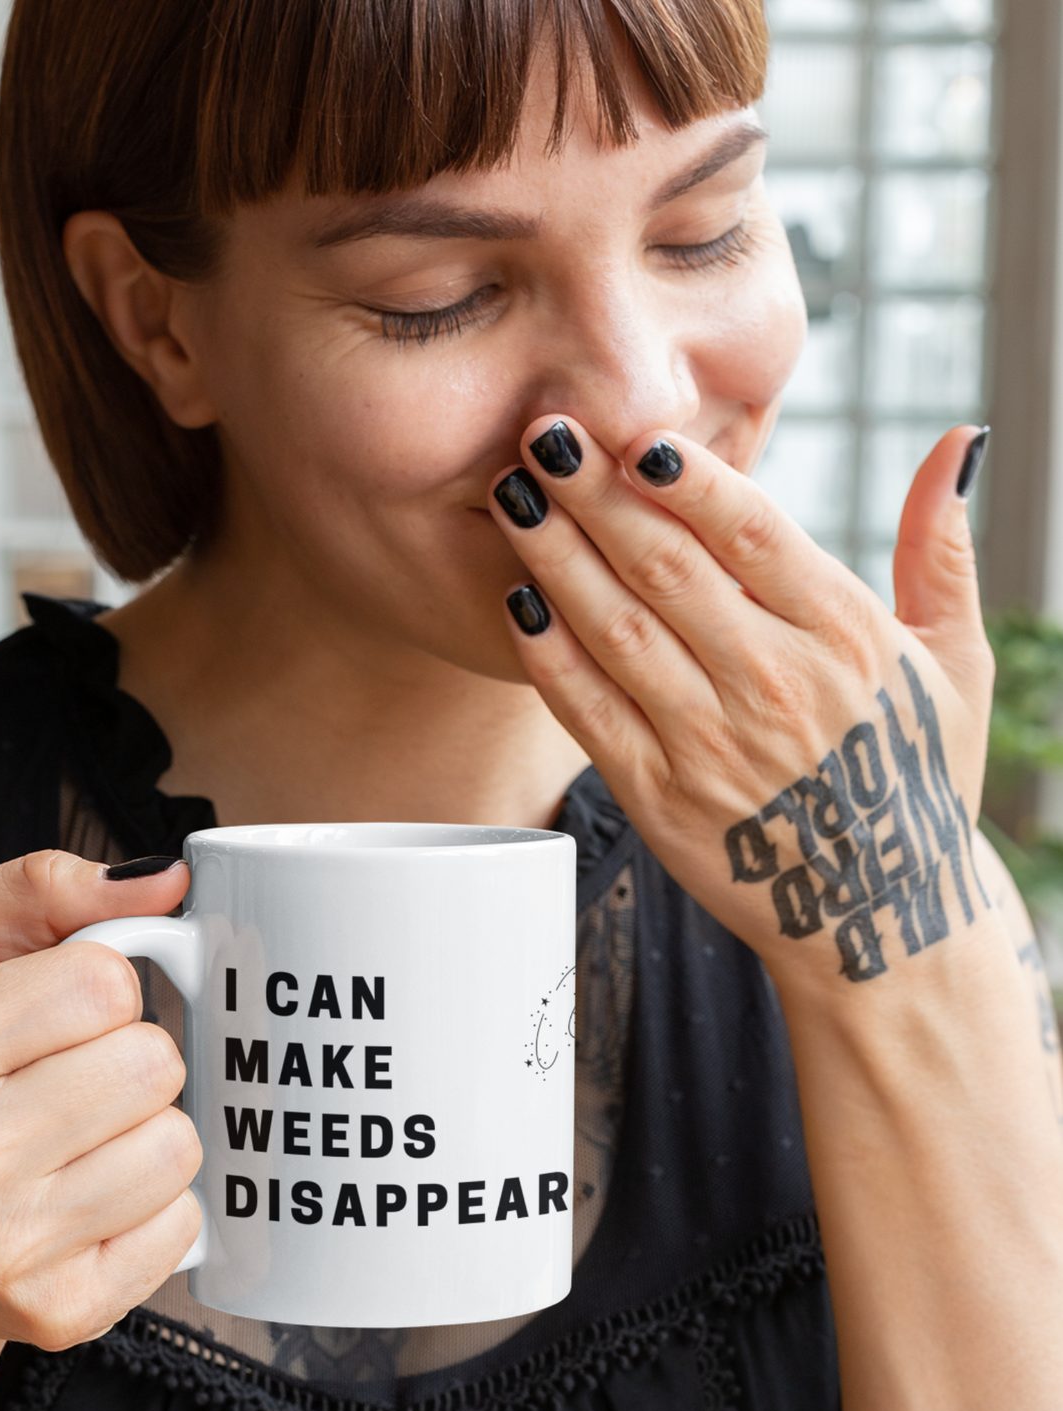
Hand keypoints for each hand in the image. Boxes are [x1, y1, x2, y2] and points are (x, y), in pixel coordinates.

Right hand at [0, 851, 200, 1356]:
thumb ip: (44, 887)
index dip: (101, 986)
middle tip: (66, 1080)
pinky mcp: (55, 1312)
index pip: (106, 981)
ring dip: (145, 1131)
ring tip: (78, 1140)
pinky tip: (89, 1199)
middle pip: (152, 1063)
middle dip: (127, 1058)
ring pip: (177, 1145)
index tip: (59, 1012)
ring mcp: (3, 1245)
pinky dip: (153, 1205)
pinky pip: (182, 1224)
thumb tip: (168, 881)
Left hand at [490, 417, 995, 986]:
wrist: (881, 918)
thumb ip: (942, 549)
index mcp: (846, 636)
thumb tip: (961, 439)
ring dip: (555, 556)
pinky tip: (516, 601)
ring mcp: (709, 743)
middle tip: (542, 431)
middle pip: (666, 568)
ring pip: (616, 628)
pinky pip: (590, 711)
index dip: (689, 478)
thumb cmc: (915, 774)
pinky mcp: (658, 795)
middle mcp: (774, 683)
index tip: (636, 431)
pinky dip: (548, 655)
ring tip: (510, 494)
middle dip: (594, 492)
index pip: (754, 533)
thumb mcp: (954, 662)